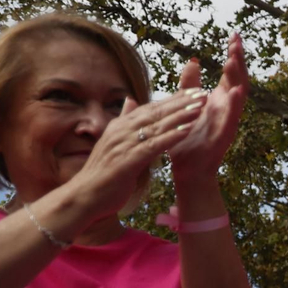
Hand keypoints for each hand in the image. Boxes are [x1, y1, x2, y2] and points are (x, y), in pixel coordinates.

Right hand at [68, 91, 206, 224]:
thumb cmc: (103, 172)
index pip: (151, 108)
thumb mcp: (115, 142)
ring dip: (180, 116)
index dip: (173, 99)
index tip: (194, 91)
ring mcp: (124, 145)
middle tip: (203, 93)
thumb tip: (130, 100)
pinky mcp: (128, 160)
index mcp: (121, 126)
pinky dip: (170, 137)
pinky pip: (153, 146)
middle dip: (181, 102)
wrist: (84, 196)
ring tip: (200, 107)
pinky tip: (187, 130)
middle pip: (156, 113)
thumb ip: (125, 121)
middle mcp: (122, 131)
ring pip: (157, 126)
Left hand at [169, 32, 247, 182]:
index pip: (229, 73)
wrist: (187, 170)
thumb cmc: (187, 139)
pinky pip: (232, 118)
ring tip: (235, 59)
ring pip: (238, 96)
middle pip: (238, 78)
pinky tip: (235, 91)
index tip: (233, 35)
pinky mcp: (224, 136)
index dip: (233, 54)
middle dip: (238, 59)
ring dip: (238, 77)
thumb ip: (189, 85)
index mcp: (218, 100)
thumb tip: (192, 60)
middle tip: (237, 40)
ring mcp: (228, 121)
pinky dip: (234, 105)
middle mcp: (226, 108)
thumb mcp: (185, 105)